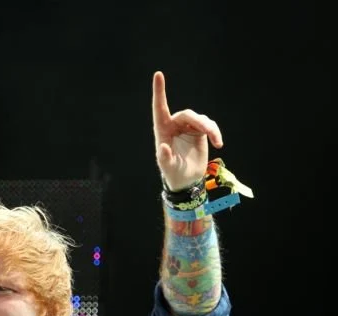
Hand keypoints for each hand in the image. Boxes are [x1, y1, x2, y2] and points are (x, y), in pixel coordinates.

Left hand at [152, 71, 222, 190]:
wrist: (187, 180)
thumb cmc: (173, 173)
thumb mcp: (168, 167)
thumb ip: (164, 158)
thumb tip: (163, 147)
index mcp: (162, 130)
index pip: (159, 108)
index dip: (159, 91)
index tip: (158, 74)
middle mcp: (174, 125)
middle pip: (187, 114)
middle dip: (198, 121)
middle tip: (208, 132)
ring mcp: (188, 127)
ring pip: (200, 119)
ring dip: (209, 128)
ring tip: (216, 140)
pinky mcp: (200, 131)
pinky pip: (209, 126)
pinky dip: (215, 132)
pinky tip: (219, 143)